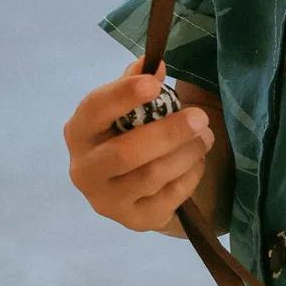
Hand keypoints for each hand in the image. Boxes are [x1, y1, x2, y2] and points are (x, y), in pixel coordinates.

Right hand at [64, 59, 214, 233]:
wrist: (138, 188)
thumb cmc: (134, 135)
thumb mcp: (133, 107)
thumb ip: (139, 84)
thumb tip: (155, 64)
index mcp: (79, 132)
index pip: (94, 110)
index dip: (122, 95)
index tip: (155, 83)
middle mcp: (84, 170)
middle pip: (126, 153)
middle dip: (168, 133)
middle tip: (200, 117)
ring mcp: (107, 201)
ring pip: (153, 176)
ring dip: (187, 152)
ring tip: (206, 136)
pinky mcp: (135, 221)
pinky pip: (170, 197)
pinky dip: (191, 174)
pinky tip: (198, 160)